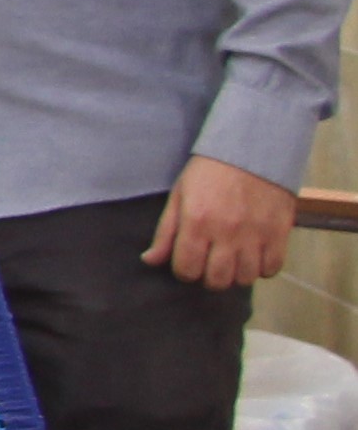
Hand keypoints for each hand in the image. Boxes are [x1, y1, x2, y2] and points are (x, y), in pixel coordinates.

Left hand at [147, 155, 297, 289]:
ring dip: (235, 274)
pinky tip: (254, 256)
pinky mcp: (280, 232)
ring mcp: (256, 234)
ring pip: (245, 278)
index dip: (184, 271)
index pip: (186, 269)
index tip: (188, 261)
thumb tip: (150, 261)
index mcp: (197, 222)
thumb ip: (165, 232)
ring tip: (232, 260)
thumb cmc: (210, 172)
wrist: (252, 148)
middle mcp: (227, 232)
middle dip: (208, 277)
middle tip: (210, 264)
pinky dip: (262, 268)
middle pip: (217, 280)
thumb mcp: (179, 195)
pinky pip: (272, 268)